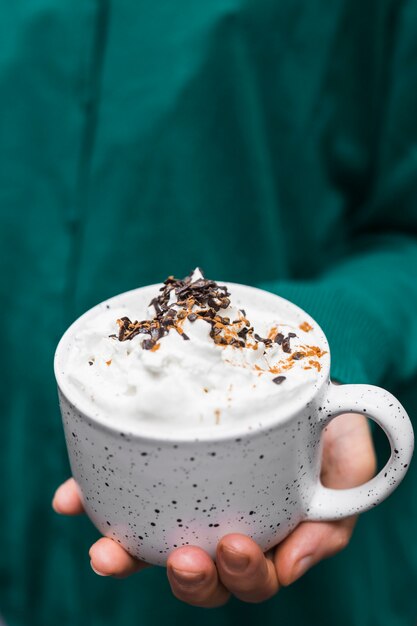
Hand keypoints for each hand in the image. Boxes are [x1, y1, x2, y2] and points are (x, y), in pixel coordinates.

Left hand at [52, 412, 375, 605]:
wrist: (300, 380)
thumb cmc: (327, 425)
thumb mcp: (348, 464)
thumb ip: (337, 510)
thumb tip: (294, 562)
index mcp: (270, 534)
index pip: (252, 577)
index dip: (242, 575)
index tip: (234, 544)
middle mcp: (224, 526)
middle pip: (201, 576)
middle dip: (187, 578)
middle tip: (182, 558)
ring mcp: (187, 503)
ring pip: (153, 548)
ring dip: (126, 557)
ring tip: (106, 551)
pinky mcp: (158, 472)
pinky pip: (122, 496)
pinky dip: (93, 503)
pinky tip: (70, 499)